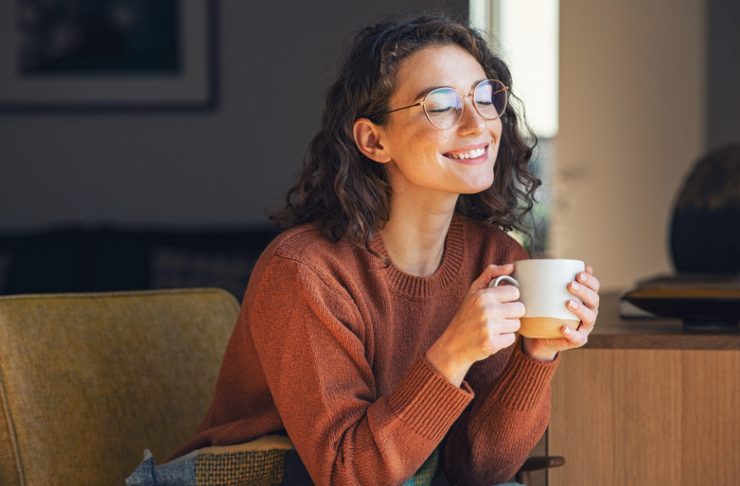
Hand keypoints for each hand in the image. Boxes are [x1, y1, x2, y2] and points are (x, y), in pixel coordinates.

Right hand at [426, 264, 524, 385]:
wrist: (453, 345)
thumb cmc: (466, 316)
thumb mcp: (473, 291)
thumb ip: (491, 274)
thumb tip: (511, 266)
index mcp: (483, 295)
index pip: (515, 292)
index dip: (509, 299)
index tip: (500, 303)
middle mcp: (487, 310)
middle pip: (520, 309)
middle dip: (511, 314)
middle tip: (498, 317)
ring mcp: (489, 327)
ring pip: (517, 324)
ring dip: (508, 327)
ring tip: (494, 328)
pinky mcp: (492, 343)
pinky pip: (511, 339)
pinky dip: (503, 340)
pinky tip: (492, 337)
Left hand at [522, 265, 600, 360]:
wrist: (541, 336)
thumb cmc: (546, 310)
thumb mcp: (548, 294)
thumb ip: (551, 279)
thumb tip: (548, 260)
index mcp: (586, 298)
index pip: (595, 286)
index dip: (590, 280)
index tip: (578, 274)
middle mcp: (589, 311)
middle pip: (594, 300)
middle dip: (584, 291)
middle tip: (569, 285)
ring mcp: (585, 327)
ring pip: (589, 317)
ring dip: (580, 309)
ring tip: (568, 303)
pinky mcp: (577, 340)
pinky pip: (578, 337)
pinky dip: (572, 332)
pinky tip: (563, 327)